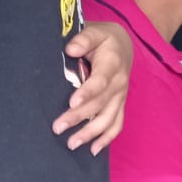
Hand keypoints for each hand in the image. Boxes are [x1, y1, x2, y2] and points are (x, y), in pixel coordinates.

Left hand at [55, 22, 131, 154]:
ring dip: (91, 133)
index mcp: (112, 64)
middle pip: (100, 104)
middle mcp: (119, 83)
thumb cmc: (104, 39)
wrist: (123, 45)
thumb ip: (83, 39)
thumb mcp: (95, 31)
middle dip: (79, 117)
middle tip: (58, 127)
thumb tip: (71, 49)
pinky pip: (117, 124)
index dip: (88, 92)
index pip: (100, 81)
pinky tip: (92, 150)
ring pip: (108, 118)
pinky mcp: (120, 105)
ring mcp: (120, 97)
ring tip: (72, 143)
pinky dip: (106, 138)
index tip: (72, 102)